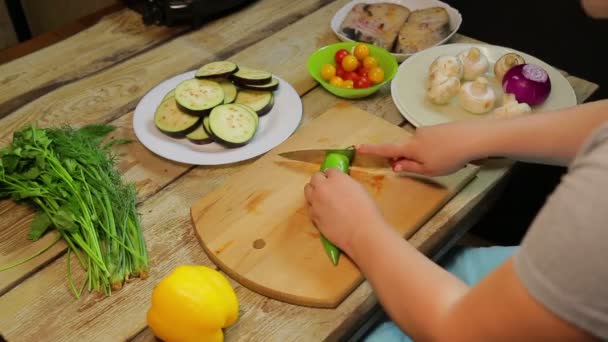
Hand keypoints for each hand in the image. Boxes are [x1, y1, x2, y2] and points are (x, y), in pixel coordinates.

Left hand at [304, 168, 387, 255]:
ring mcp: (316, 202)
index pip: (329, 170)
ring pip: (308, 191)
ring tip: (323, 200)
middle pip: (315, 178)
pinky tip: (323, 212)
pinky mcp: (313, 216)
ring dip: (314, 192)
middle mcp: (323, 187)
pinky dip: (315, 208)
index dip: (332, 176)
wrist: (362, 232)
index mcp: (337, 178)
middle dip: (321, 182)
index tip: (336, 181)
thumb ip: (346, 184)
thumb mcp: (359, 189)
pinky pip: (310, 207)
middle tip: (328, 188)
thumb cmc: (367, 211)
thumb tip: (340, 186)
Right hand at [357, 122, 481, 175]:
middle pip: (405, 148)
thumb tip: (395, 165)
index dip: (372, 150)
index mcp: (410, 148)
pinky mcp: (438, 128)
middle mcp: (415, 136)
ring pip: (419, 145)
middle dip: (408, 158)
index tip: (358, 147)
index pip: (386, 149)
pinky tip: (449, 153)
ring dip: (425, 154)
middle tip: (422, 167)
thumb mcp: (428, 169)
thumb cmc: (449, 157)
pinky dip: (434, 149)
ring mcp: (427, 130)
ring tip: (444, 161)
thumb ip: (410, 167)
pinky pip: (430, 141)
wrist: (472, 138)